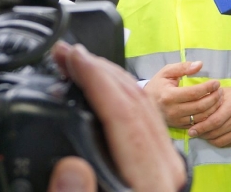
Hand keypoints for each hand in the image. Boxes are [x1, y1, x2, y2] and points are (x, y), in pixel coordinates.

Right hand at [50, 42, 186, 191]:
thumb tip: (70, 168)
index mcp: (152, 180)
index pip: (124, 114)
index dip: (97, 80)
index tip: (73, 57)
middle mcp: (164, 166)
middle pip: (134, 101)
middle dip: (98, 69)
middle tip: (65, 52)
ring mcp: (163, 160)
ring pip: (139, 103)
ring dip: (106, 76)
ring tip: (76, 62)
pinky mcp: (156, 159)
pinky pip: (139, 114)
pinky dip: (115, 93)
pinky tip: (97, 86)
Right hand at [143, 61, 223, 128]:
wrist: (147, 104)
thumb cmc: (158, 85)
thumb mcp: (166, 72)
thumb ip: (183, 67)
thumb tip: (199, 65)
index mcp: (169, 96)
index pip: (193, 93)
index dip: (207, 87)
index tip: (216, 82)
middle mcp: (173, 110)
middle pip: (200, 106)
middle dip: (214, 98)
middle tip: (221, 90)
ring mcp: (176, 121)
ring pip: (201, 117)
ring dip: (214, 108)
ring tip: (219, 97)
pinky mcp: (180, 127)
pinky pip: (198, 124)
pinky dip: (209, 117)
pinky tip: (214, 108)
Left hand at [186, 86, 230, 147]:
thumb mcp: (224, 92)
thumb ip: (210, 98)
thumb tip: (193, 105)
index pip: (213, 121)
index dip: (201, 127)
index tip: (191, 130)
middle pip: (215, 132)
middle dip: (202, 134)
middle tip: (193, 133)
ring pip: (220, 140)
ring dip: (208, 139)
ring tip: (202, 134)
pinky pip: (227, 144)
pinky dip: (217, 142)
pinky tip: (212, 137)